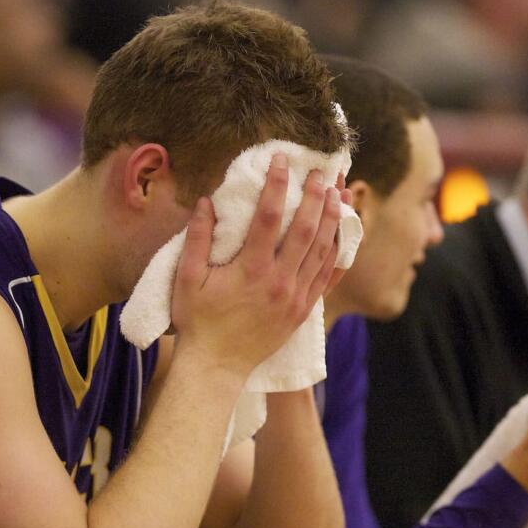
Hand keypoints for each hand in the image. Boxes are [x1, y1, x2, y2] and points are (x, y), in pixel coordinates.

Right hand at [171, 154, 342, 377]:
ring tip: (337, 194)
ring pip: (321, 251)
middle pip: (305, 229)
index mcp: (250, 270)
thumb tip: (206, 202)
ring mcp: (295, 297)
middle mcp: (279, 281)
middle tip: (320, 172)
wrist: (217, 366)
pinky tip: (340, 235)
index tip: (280, 161)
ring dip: (331, 220)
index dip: (276, 184)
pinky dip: (336, 253)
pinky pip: (326, 277)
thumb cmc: (197, 322)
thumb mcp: (186, 279)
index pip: (268, 216)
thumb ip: (198, 239)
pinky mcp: (303, 311)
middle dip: (314, 196)